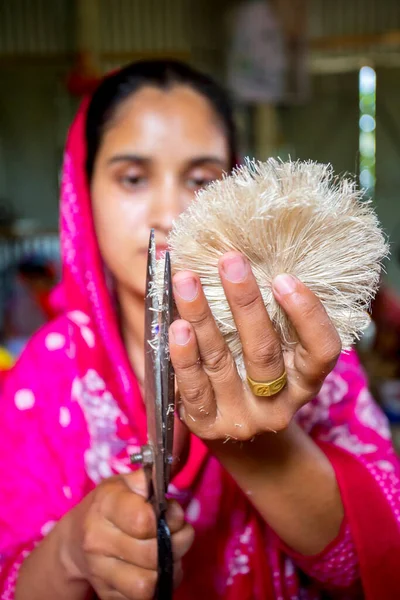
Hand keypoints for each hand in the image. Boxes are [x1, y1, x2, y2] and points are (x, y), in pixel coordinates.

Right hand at [63, 470, 193, 599]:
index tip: (173, 513)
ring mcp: (100, 572)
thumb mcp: (125, 484)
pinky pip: (142, 599)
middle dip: (178, 543)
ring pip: (147, 584)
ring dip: (170, 569)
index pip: (143, 521)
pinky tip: (158, 568)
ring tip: (171, 553)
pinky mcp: (107, 595)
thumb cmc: (109, 506)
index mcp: (105, 505)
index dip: (169, 518)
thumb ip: (150, 478)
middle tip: (180, 533)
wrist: (75, 541)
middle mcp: (97, 541)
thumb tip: (175, 461)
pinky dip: (159, 585)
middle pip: (151, 554)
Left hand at [169, 251, 340, 441]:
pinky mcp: (208, 424)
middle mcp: (279, 403)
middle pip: (263, 352)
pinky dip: (183, 356)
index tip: (283, 278)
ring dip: (202, 317)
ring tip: (187, 281)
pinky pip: (193, 389)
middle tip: (230, 261)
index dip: (307, 315)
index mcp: (307, 381)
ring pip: (221, 363)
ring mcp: (242, 417)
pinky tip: (177, 327)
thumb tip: (245, 260)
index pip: (322, 351)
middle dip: (245, 302)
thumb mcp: (280, 352)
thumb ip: (274, 317)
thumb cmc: (260, 375)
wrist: (243, 440)